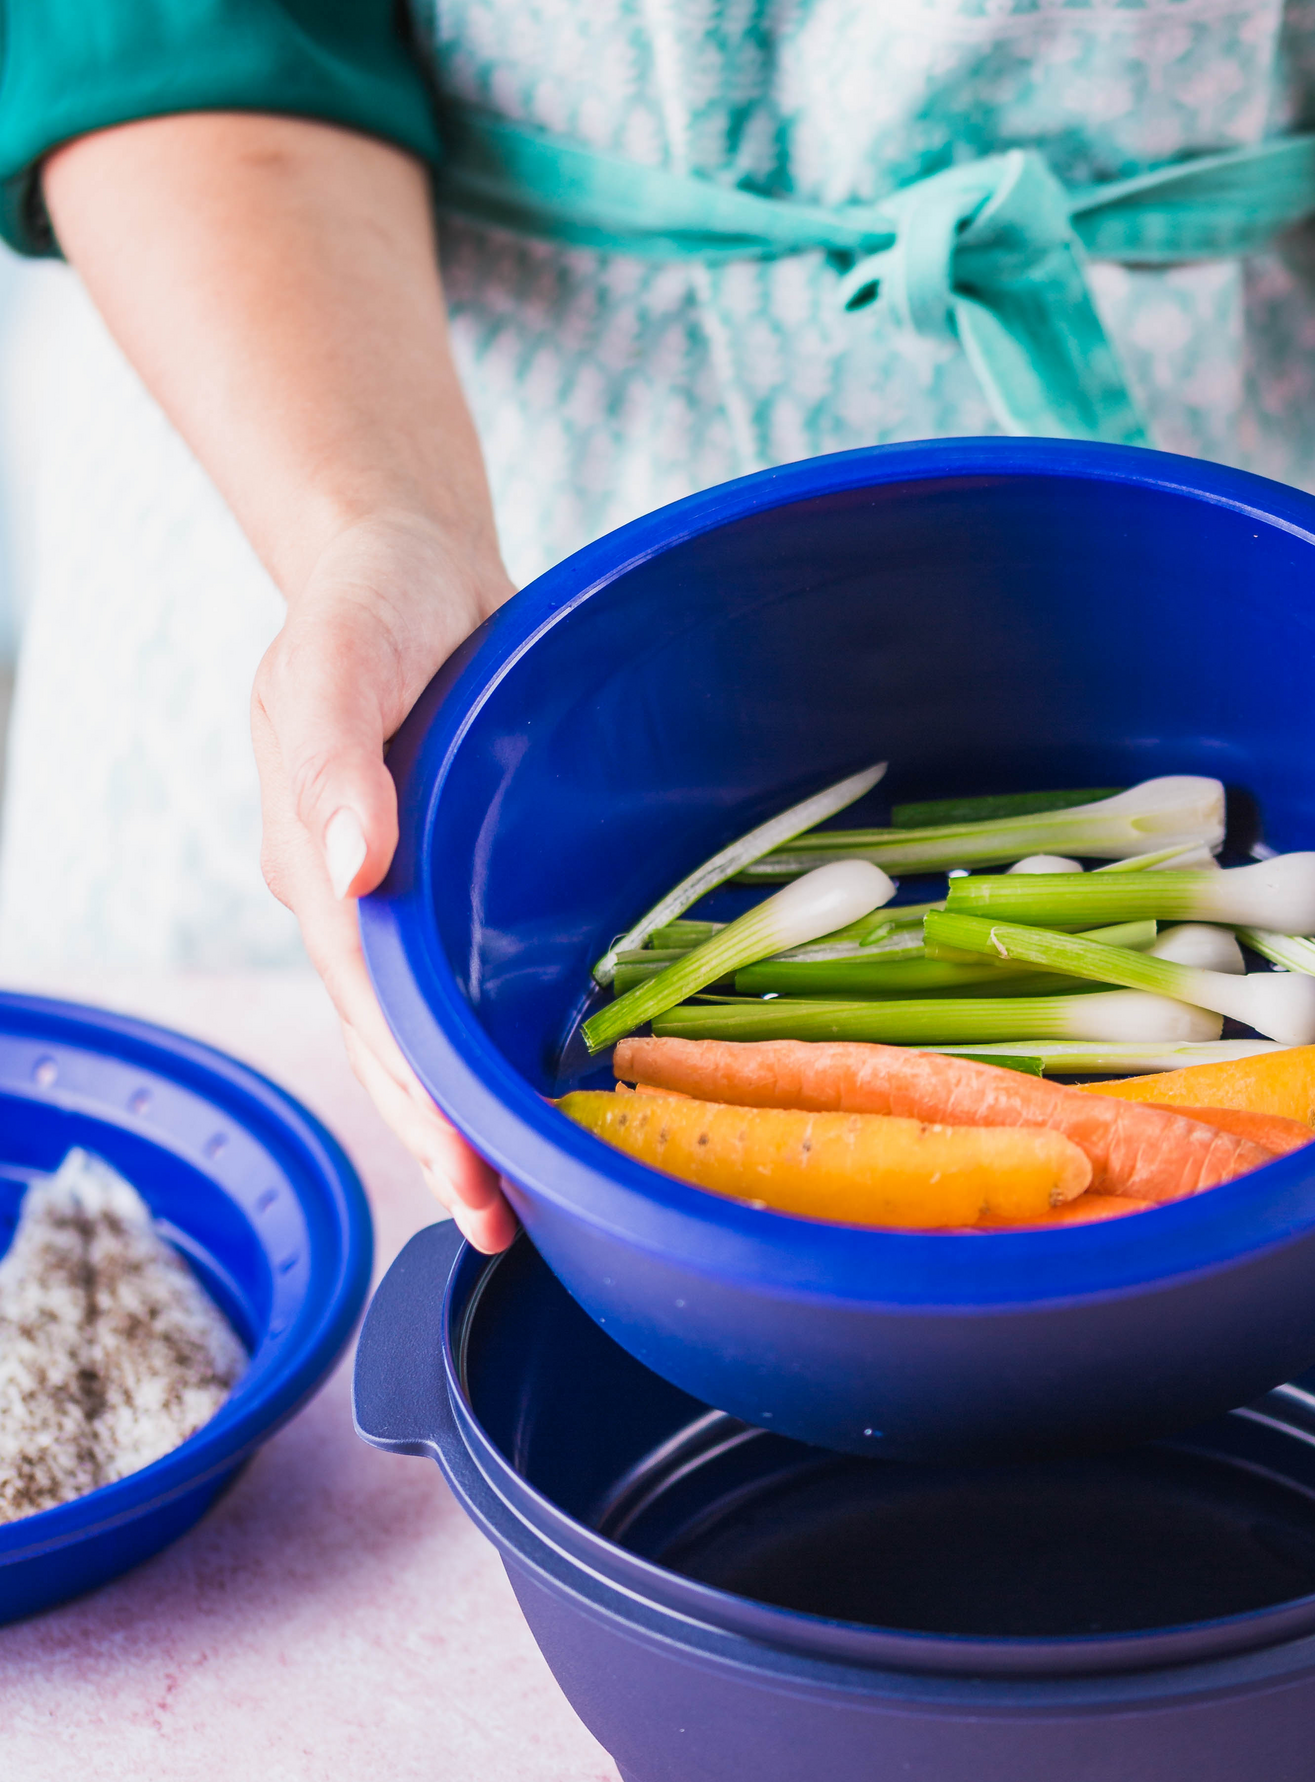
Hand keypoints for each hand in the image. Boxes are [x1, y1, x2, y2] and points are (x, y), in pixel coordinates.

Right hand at [252, 511, 520, 1250]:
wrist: (407, 563)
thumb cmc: (368, 602)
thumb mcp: (340, 656)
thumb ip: (335, 755)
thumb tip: (349, 866)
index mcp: (318, 860)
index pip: (366, 994)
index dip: (412, 1078)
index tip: (459, 1153)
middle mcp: (354, 896)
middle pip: (387, 1040)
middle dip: (434, 1135)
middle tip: (492, 1219)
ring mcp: (401, 896)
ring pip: (420, 1032)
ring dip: (457, 1119)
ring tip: (506, 1208)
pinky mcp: (450, 883)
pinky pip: (460, 985)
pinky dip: (484, 1053)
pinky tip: (529, 1104)